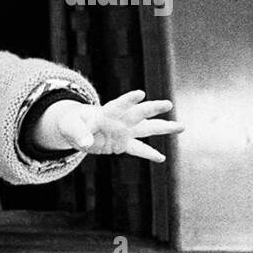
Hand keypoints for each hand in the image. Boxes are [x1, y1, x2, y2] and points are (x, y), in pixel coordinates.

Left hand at [33, 90, 183, 162]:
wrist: (75, 127)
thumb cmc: (73, 122)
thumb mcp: (70, 127)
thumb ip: (79, 134)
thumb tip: (86, 144)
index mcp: (107, 111)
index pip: (119, 104)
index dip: (129, 99)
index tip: (140, 94)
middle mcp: (120, 120)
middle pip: (138, 114)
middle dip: (152, 109)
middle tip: (167, 104)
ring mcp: (124, 132)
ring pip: (146, 129)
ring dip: (163, 128)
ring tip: (182, 127)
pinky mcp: (123, 144)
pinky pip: (138, 150)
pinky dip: (149, 154)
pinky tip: (162, 158)